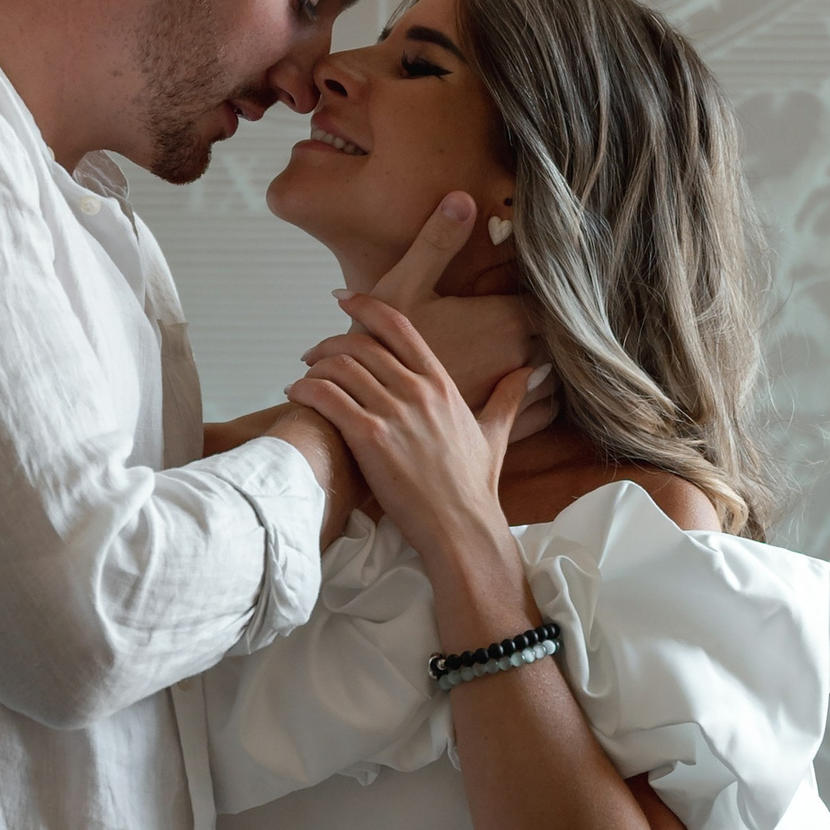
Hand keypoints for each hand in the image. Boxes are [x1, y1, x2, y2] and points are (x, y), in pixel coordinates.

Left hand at [285, 296, 537, 567]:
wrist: (462, 529)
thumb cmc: (474, 489)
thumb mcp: (496, 435)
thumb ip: (508, 398)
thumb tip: (534, 371)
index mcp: (442, 384)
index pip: (399, 326)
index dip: (366, 306)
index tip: (344, 300)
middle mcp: (418, 391)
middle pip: (361, 344)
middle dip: (329, 342)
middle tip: (312, 354)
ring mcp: (394, 413)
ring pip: (340, 366)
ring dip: (314, 367)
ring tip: (302, 378)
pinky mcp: (371, 438)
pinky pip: (327, 397)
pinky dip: (306, 390)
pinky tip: (295, 395)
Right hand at [301, 195, 551, 420]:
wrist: (361, 412)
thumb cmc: (378, 349)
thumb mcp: (403, 287)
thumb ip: (436, 243)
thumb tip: (462, 198)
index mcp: (505, 320)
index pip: (553, 298)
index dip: (548, 291)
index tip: (538, 284)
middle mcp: (520, 358)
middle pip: (560, 336)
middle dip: (552, 325)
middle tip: (540, 314)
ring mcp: (514, 396)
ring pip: (557, 376)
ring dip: (552, 362)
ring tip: (540, 350)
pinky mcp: (504, 427)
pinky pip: (546, 411)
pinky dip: (546, 399)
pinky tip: (533, 390)